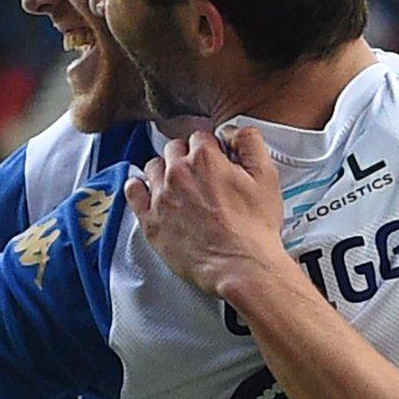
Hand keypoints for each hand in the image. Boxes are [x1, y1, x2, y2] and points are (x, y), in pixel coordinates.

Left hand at [129, 128, 295, 297]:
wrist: (240, 267)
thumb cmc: (254, 228)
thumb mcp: (266, 176)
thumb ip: (249, 142)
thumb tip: (231, 131)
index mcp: (205, 158)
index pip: (200, 137)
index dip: (211, 149)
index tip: (214, 161)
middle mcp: (178, 173)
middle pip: (174, 149)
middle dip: (187, 158)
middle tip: (200, 176)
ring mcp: (161, 196)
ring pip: (154, 167)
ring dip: (165, 171)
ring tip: (179, 186)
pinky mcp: (150, 220)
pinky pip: (132, 191)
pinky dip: (139, 187)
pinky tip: (150, 192)